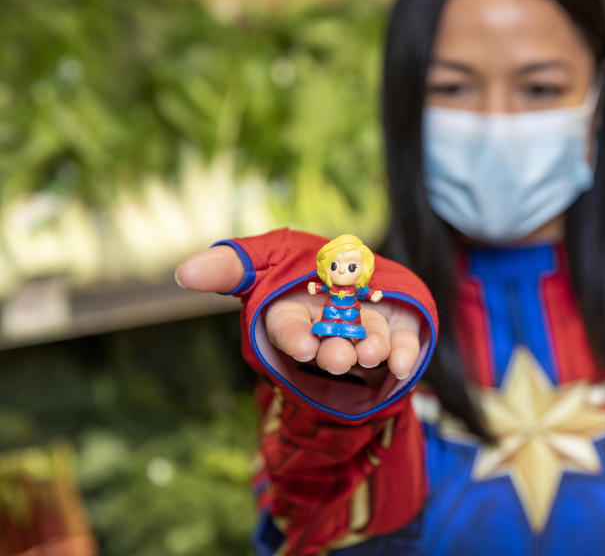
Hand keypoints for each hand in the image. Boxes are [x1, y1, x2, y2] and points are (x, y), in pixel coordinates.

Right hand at [175, 246, 421, 378]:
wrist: (356, 273)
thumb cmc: (301, 267)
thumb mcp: (263, 257)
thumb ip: (229, 266)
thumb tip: (183, 272)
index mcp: (294, 313)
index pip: (288, 328)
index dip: (294, 336)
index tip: (303, 346)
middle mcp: (329, 327)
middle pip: (330, 341)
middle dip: (333, 350)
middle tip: (340, 357)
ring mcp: (365, 331)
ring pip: (367, 343)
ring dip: (370, 350)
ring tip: (371, 353)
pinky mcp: (399, 329)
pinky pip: (403, 342)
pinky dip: (404, 353)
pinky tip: (405, 363)